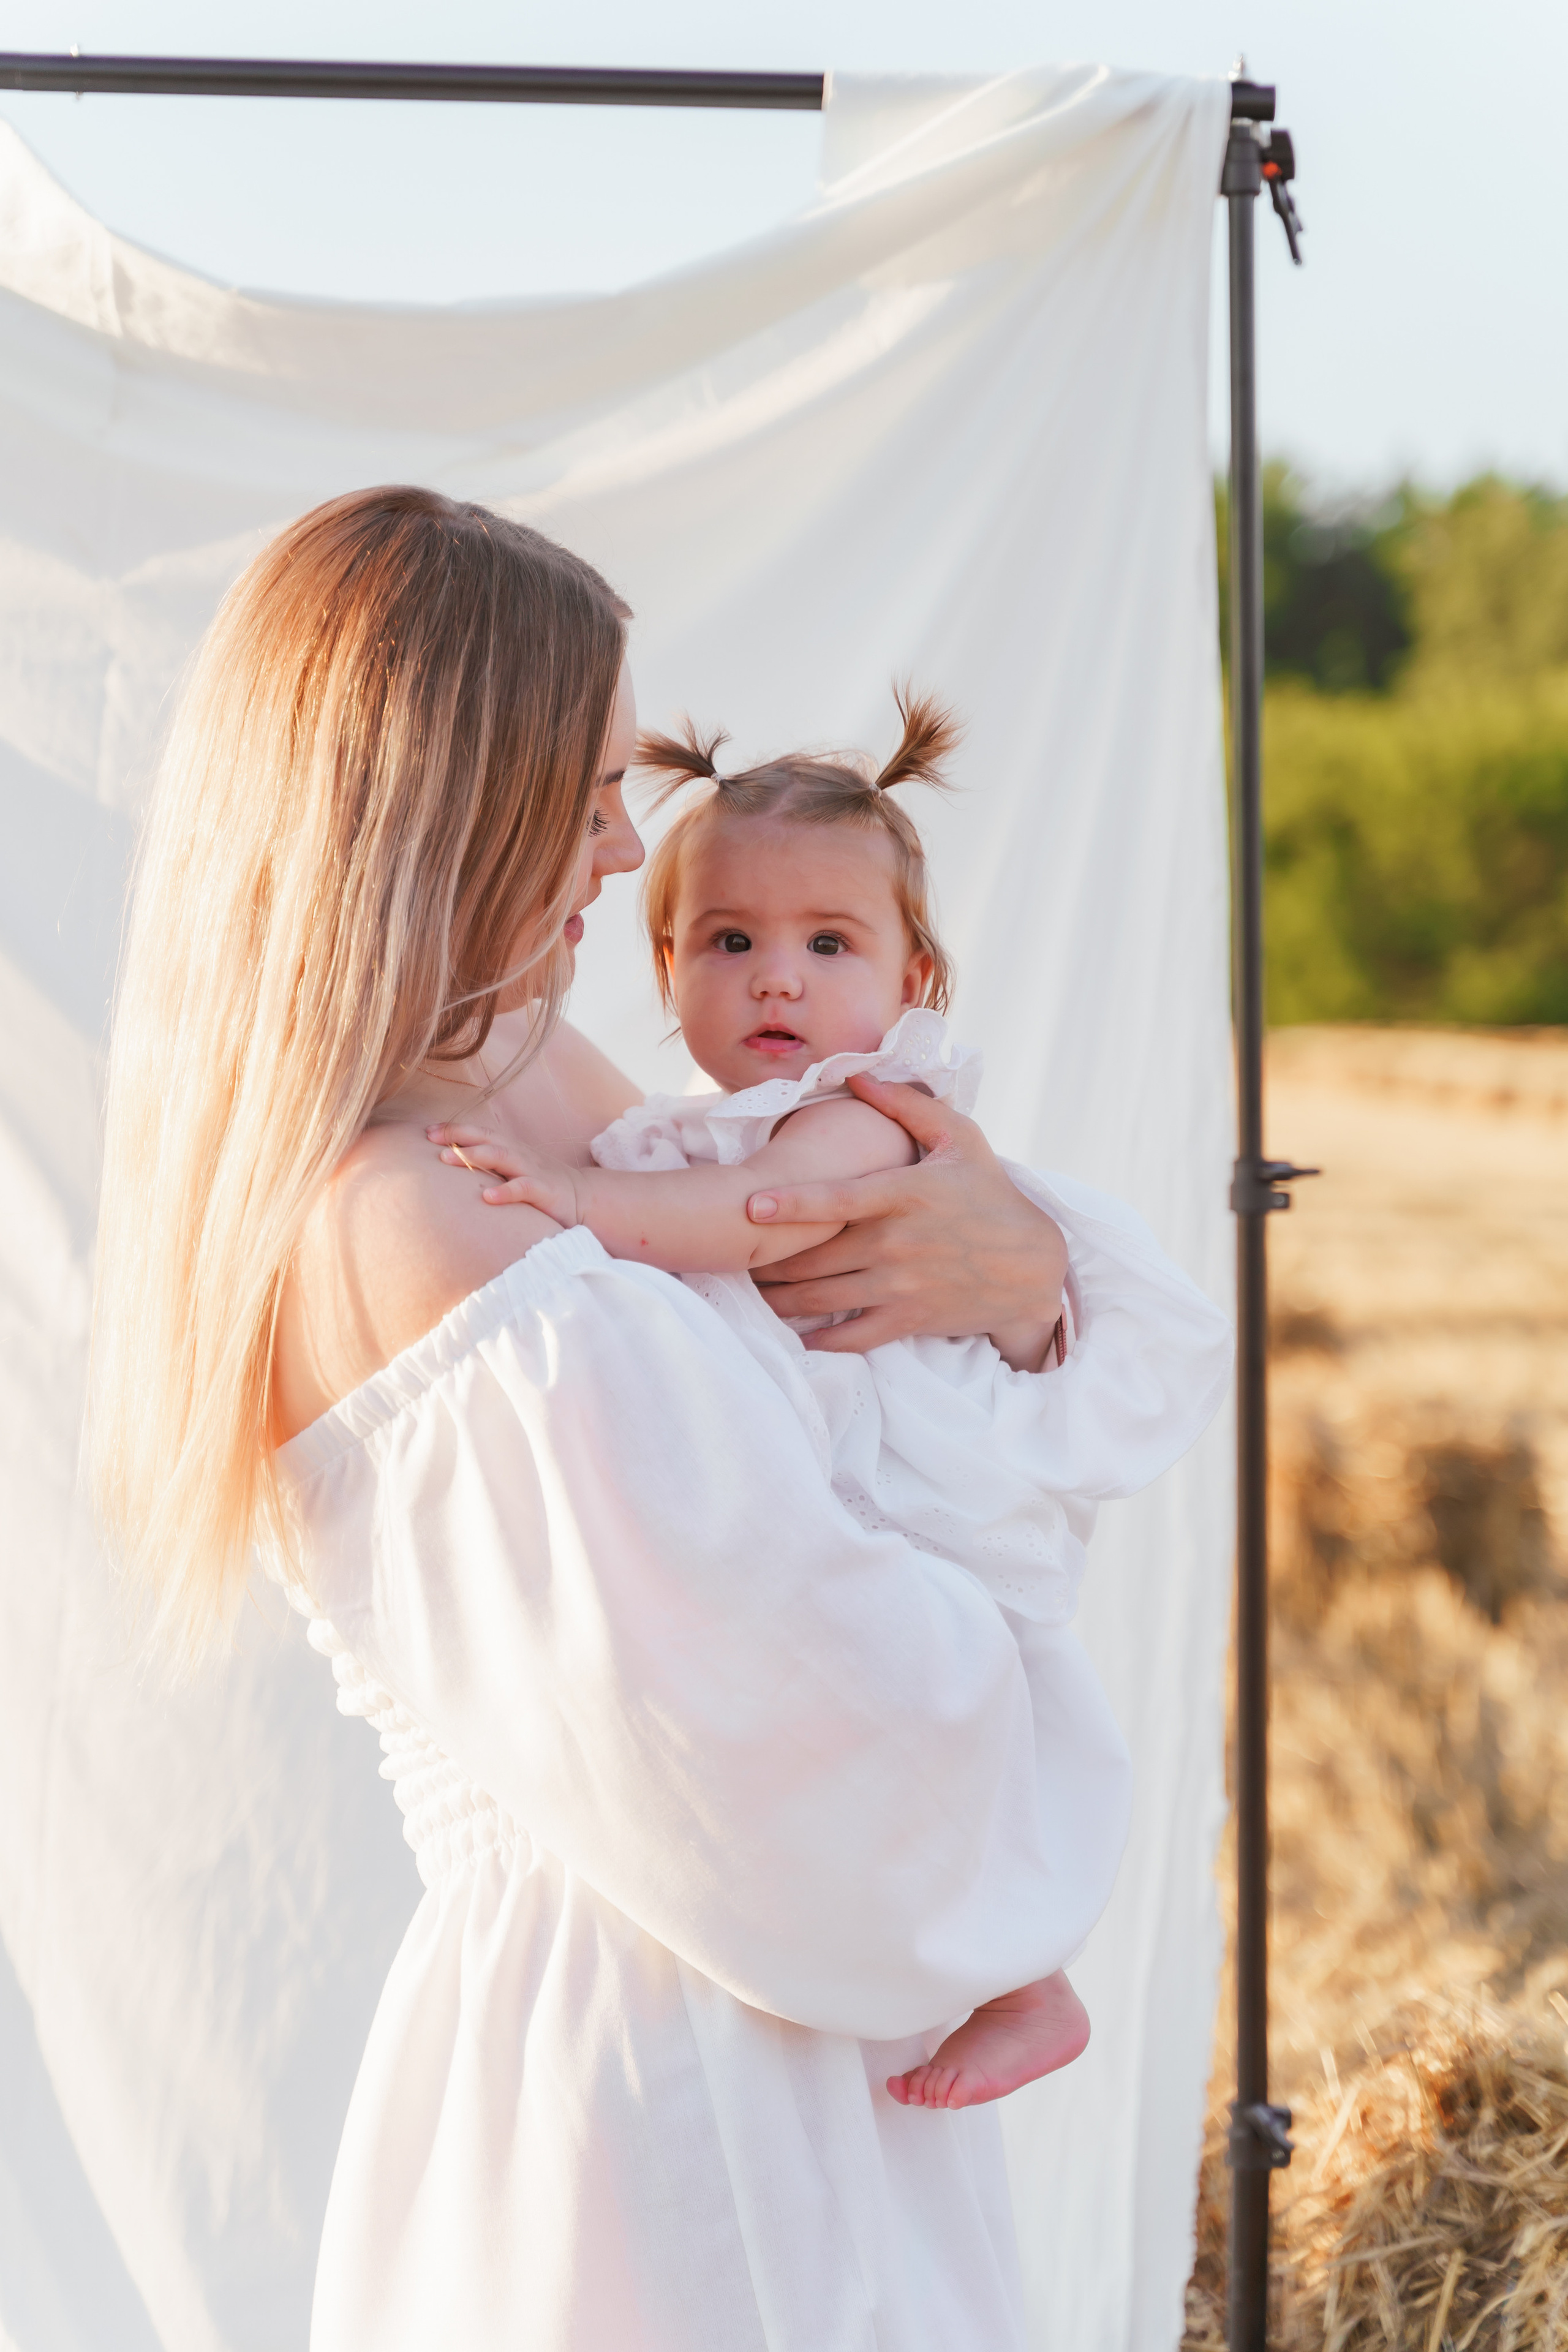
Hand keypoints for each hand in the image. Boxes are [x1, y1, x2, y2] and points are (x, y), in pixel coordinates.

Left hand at [428, 1123, 581, 1227]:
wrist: (583, 1197)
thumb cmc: (539, 1184)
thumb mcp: (512, 1171)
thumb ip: (488, 1165)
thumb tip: (451, 1163)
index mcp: (509, 1148)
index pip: (478, 1133)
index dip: (453, 1130)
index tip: (426, 1132)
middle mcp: (518, 1154)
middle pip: (485, 1138)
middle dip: (457, 1136)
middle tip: (430, 1139)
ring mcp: (531, 1171)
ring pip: (500, 1157)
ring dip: (473, 1156)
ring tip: (447, 1158)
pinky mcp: (544, 1191)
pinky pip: (523, 1189)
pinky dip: (505, 1192)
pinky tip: (487, 1197)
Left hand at [748, 1076, 1067, 1360]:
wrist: (1033, 1268)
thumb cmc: (991, 1194)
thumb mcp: (960, 1139)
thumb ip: (908, 1106)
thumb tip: (860, 1074)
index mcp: (904, 1194)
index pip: (839, 1199)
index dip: (792, 1203)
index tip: (749, 1205)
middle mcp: (896, 1242)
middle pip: (814, 1255)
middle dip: (767, 1260)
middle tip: (731, 1254)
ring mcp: (901, 1285)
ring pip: (822, 1298)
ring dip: (779, 1298)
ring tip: (749, 1291)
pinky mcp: (908, 1318)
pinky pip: (852, 1335)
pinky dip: (818, 1339)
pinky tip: (793, 1335)